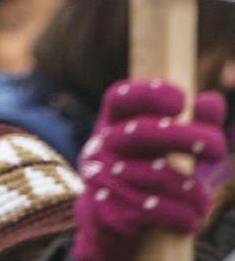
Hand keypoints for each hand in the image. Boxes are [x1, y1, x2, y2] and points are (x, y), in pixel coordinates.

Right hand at [73, 78, 225, 260]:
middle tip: (218, 149)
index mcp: (112, 122)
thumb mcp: (164, 147)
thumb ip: (192, 122)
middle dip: (185, 137)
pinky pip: (153, 209)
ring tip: (204, 202)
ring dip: (191, 191)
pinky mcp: (107, 210)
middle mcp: (101, 144)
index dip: (149, 94)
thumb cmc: (144, 176)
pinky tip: (192, 220)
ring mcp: (100, 176)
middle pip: (142, 133)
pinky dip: (181, 215)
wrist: (108, 224)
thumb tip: (213, 100)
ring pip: (155, 175)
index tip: (182, 100)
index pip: (121, 97)